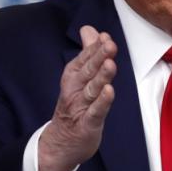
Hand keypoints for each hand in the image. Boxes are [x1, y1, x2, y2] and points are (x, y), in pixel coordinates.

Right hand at [36, 25, 116, 170]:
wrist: (61, 141)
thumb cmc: (75, 103)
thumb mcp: (79, 75)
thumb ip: (87, 52)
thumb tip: (89, 28)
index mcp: (74, 76)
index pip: (85, 58)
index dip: (95, 48)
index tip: (105, 36)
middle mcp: (75, 89)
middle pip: (88, 71)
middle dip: (99, 57)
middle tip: (109, 44)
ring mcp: (80, 107)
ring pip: (92, 89)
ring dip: (101, 77)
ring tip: (110, 64)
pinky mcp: (87, 124)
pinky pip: (96, 112)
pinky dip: (102, 102)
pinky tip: (109, 91)